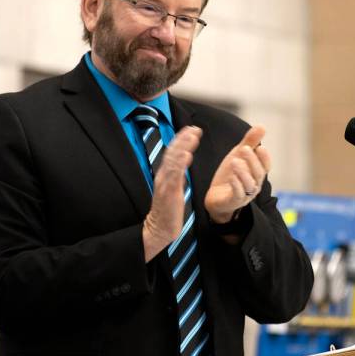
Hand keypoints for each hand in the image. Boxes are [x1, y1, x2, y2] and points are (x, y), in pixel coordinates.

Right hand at [142, 126, 201, 261]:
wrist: (160, 228)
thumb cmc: (168, 210)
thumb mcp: (173, 188)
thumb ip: (177, 175)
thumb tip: (184, 163)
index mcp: (165, 174)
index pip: (172, 152)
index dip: (181, 139)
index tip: (191, 129)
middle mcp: (163, 176)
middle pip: (172, 151)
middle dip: (183, 138)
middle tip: (194, 128)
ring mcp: (165, 183)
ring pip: (172, 160)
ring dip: (183, 146)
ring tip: (193, 136)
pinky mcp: (168, 192)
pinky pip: (174, 175)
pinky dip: (180, 163)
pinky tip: (187, 155)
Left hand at [204, 126, 271, 223]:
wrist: (216, 196)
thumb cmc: (230, 174)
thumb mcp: (238, 155)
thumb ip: (250, 142)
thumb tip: (262, 126)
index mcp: (257, 173)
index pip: (266, 166)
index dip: (264, 158)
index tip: (260, 147)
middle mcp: (254, 185)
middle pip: (258, 174)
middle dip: (252, 161)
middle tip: (244, 149)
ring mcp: (245, 195)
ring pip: (249, 184)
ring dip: (243, 172)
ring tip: (235, 161)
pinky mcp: (234, 202)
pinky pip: (238, 194)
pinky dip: (236, 185)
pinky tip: (231, 176)